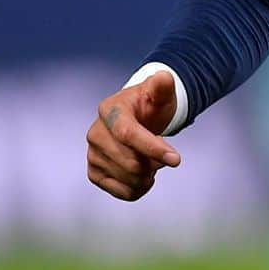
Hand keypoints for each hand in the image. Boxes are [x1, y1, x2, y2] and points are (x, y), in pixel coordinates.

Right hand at [86, 71, 181, 200]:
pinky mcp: (94, 172)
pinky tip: (147, 176)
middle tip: (166, 154)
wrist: (138, 118)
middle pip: (130, 161)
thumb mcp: (160, 92)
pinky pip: (120, 191)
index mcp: (110, 110)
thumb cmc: (151, 104)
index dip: (153, 148)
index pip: (128, 134)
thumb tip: (164, 78)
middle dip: (155, 162)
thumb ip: (163, 85)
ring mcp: (92, 154)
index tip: (176, 160)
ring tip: (155, 162)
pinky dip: (140, 188)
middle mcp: (95, 133)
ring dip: (150, 175)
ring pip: (128, 178)